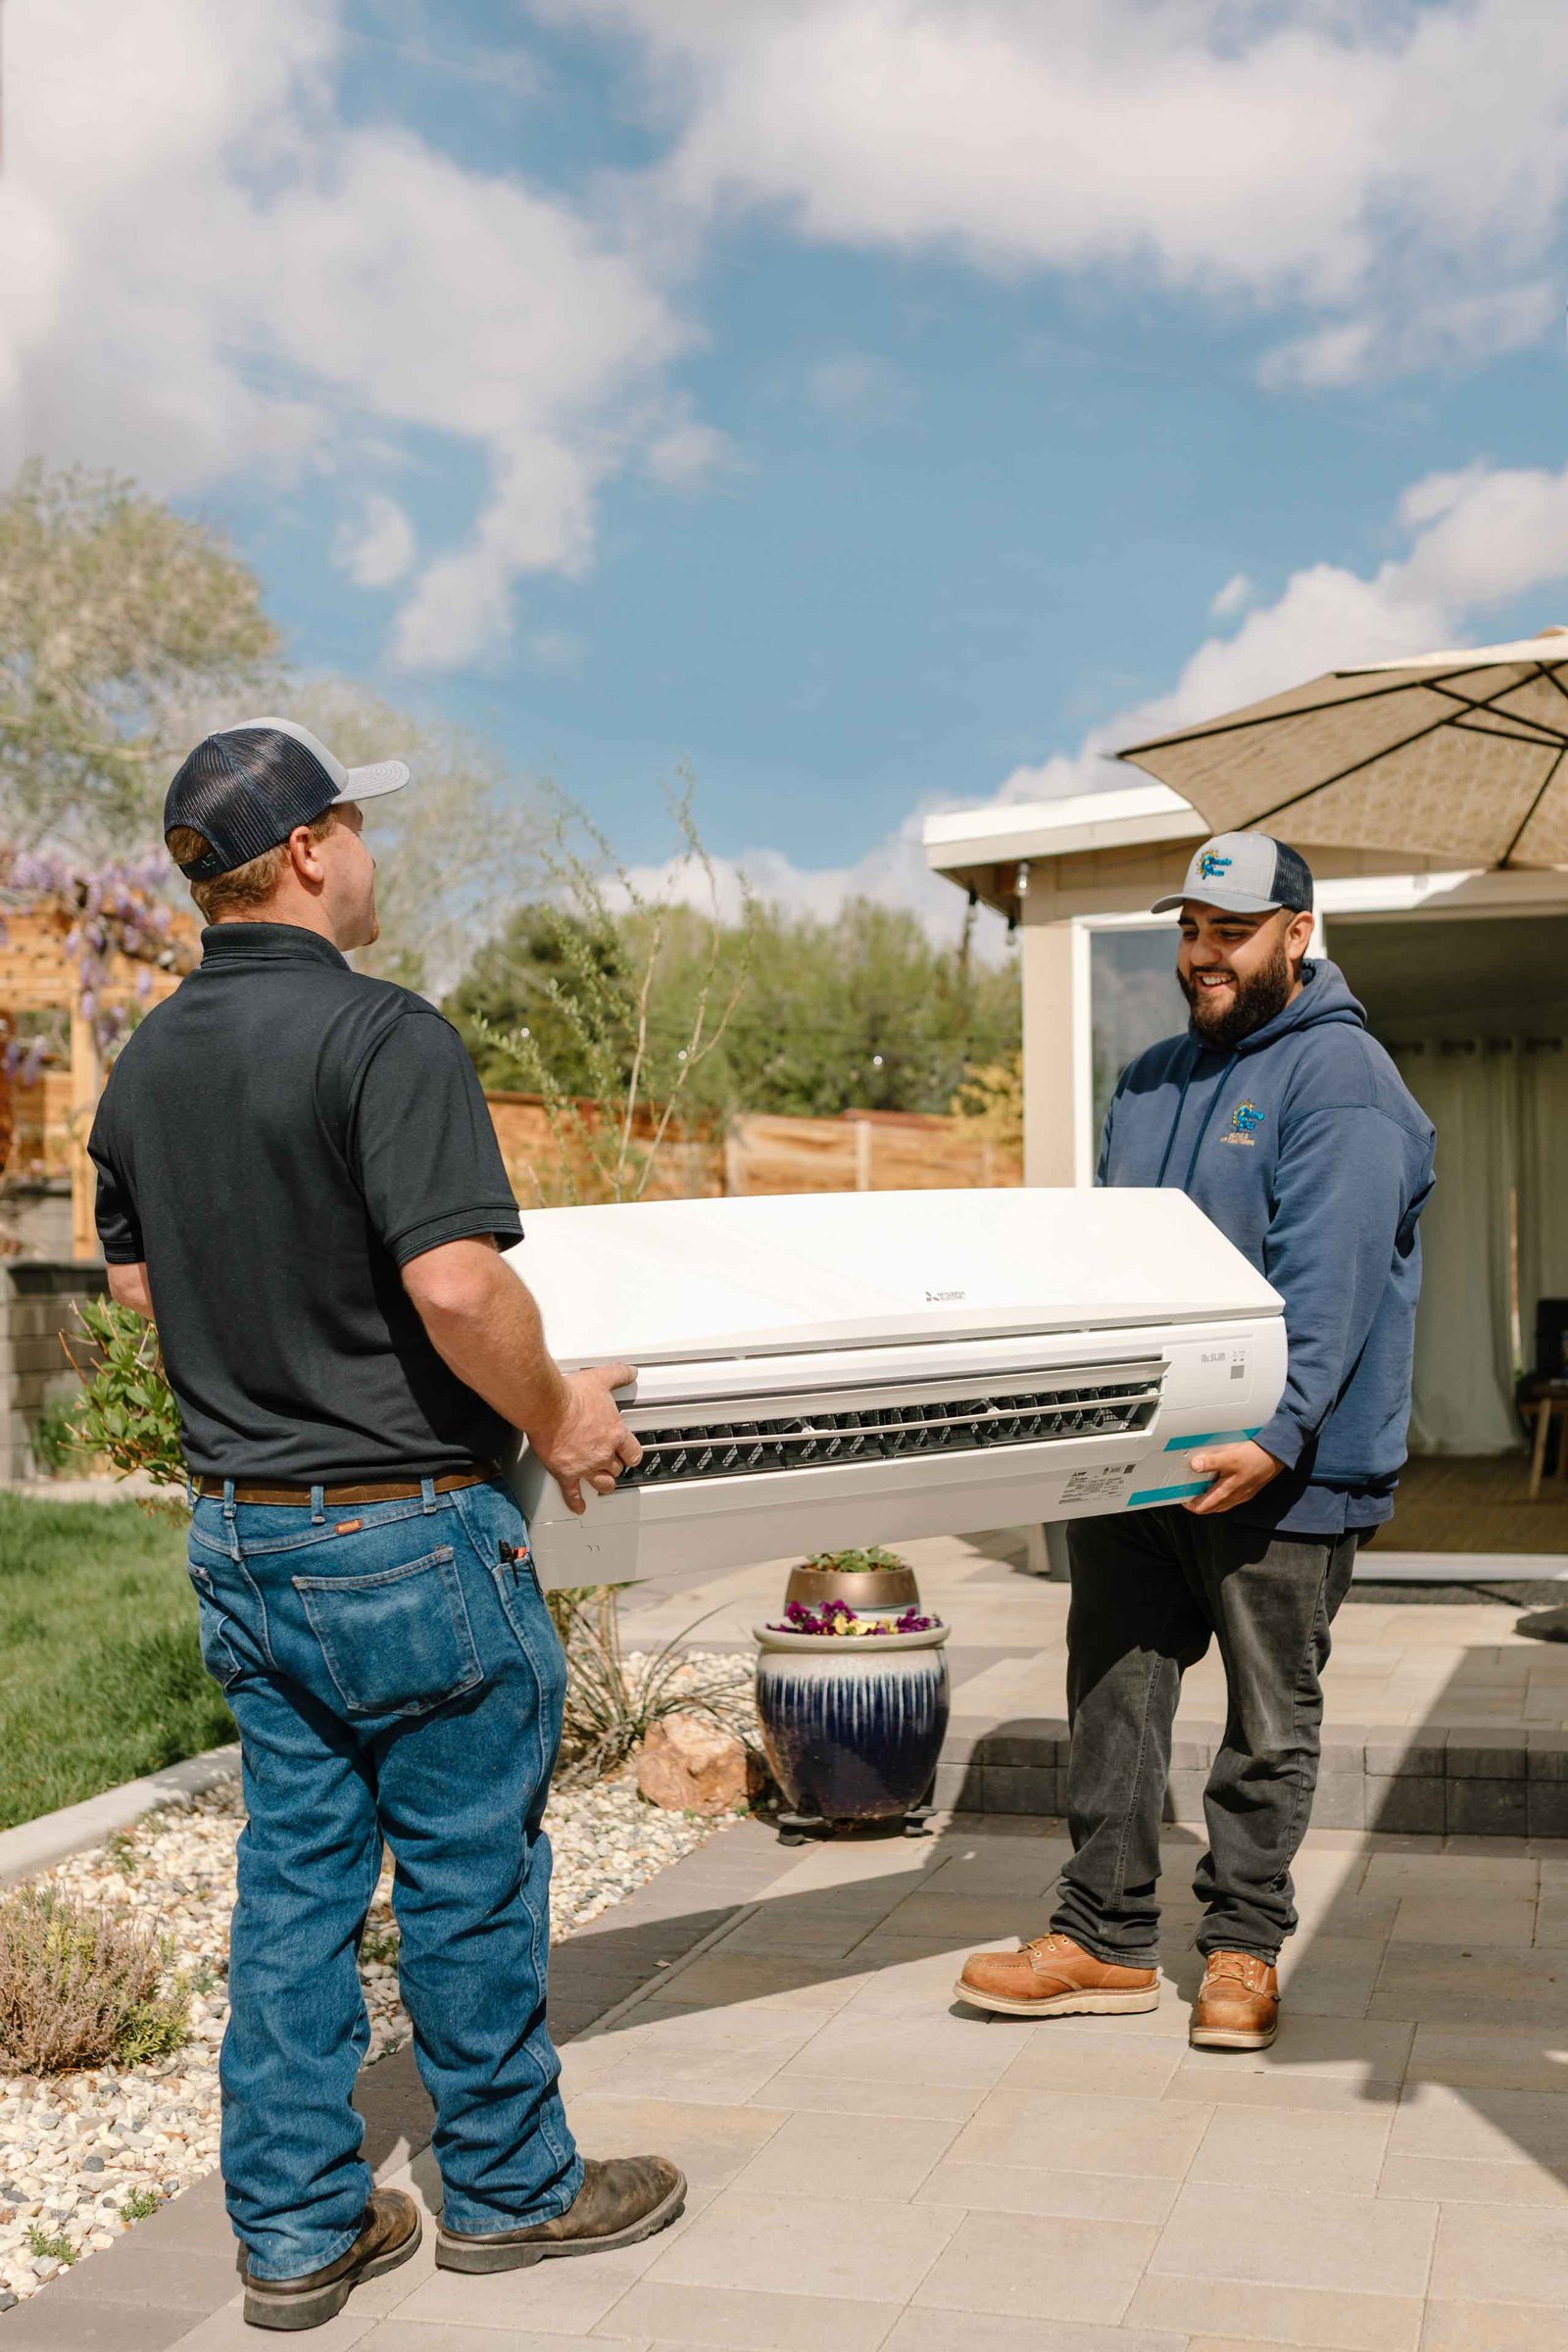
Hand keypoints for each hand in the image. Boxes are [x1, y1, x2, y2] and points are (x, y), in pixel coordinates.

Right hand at [528, 1362, 642, 1515]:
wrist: (546, 1407)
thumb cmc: (571, 1396)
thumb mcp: (600, 1379)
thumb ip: (617, 1375)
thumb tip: (629, 1371)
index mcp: (614, 1433)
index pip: (632, 1451)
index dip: (631, 1454)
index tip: (630, 1455)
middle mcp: (602, 1453)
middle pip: (616, 1468)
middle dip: (614, 1466)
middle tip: (612, 1465)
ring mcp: (585, 1465)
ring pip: (602, 1483)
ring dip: (603, 1484)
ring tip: (603, 1485)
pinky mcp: (565, 1472)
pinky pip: (572, 1493)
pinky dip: (576, 1502)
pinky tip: (578, 1507)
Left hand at [1183, 1438, 1282, 1515]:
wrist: (1277, 1454)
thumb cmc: (1256, 1456)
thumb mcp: (1230, 1456)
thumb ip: (1212, 1461)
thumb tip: (1194, 1466)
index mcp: (1228, 1492)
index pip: (1203, 1507)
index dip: (1190, 1505)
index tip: (1181, 1496)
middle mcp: (1235, 1497)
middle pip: (1211, 1508)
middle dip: (1198, 1503)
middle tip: (1188, 1493)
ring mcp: (1242, 1494)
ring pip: (1221, 1504)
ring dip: (1209, 1499)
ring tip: (1200, 1488)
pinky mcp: (1248, 1489)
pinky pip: (1230, 1498)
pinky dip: (1221, 1495)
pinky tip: (1219, 1484)